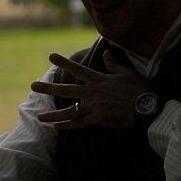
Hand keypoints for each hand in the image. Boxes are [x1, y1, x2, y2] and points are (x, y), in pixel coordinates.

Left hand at [31, 50, 147, 129]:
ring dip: (53, 114)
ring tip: (39, 117)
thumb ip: (113, 64)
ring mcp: (94, 107)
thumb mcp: (126, 73)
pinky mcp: (98, 120)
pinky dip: (68, 125)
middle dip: (48, 87)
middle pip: (66, 89)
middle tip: (33, 85)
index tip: (50, 56)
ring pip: (69, 111)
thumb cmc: (139, 90)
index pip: (78, 69)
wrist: (146, 109)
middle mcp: (93, 93)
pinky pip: (79, 124)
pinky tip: (56, 127)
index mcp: (99, 80)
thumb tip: (107, 53)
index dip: (64, 62)